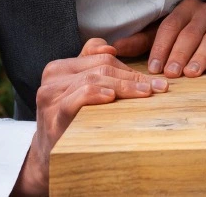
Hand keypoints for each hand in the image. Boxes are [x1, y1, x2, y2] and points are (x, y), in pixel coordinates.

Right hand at [12, 38, 167, 195]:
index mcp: (60, 67)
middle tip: (157, 88)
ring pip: (93, 79)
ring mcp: (50, 96)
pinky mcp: (53, 115)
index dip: (128, 66)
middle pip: (101, 67)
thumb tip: (112, 49)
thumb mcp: (79, 90)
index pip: (101, 57)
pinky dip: (96, 93)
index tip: (151, 79)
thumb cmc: (71, 121)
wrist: (49, 157)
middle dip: (132, 77)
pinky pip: (77, 96)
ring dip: (124, 86)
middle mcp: (52, 77)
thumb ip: (92, 66)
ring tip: (145, 93)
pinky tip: (111, 98)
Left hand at [111, 0, 205, 77]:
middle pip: (191, 32)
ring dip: (202, 57)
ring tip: (193, 73)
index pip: (171, 25)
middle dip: (181, 54)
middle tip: (173, 74)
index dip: (161, 47)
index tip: (154, 67)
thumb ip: (142, 42)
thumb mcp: (166, 38)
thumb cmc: (190, 41)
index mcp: (187, 7)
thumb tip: (114, 47)